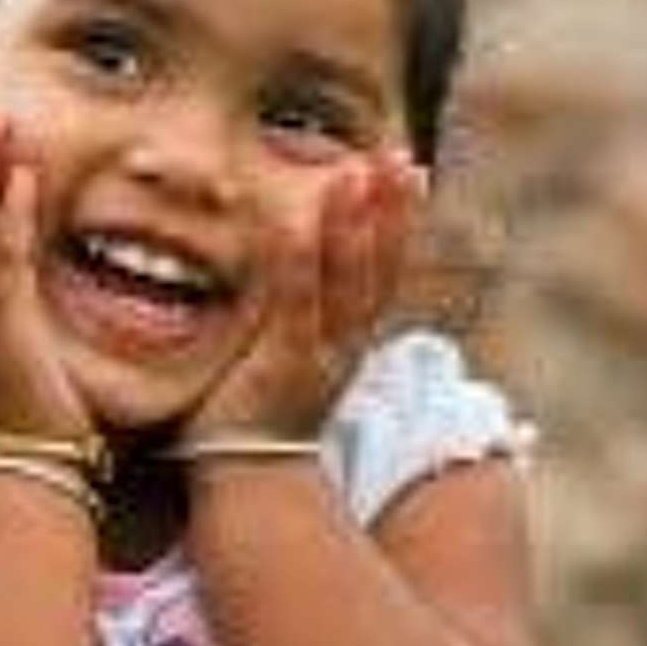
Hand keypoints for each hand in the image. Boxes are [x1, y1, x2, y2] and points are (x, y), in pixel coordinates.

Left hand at [187, 146, 426, 443]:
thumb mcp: (286, 358)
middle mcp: (343, 347)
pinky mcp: (279, 369)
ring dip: (353, 224)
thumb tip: (294, 265)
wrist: (239, 489)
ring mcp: (317, 358)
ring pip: (346, 283)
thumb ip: (297, 314)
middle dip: (391, 212)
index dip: (398, 221)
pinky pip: (293, 307)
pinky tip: (293, 222)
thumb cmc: (254, 420)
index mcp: (347, 341)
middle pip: (379, 270)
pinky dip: (297, 265)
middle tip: (399, 156)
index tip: (407, 171)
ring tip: (355, 170)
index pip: (383, 271)